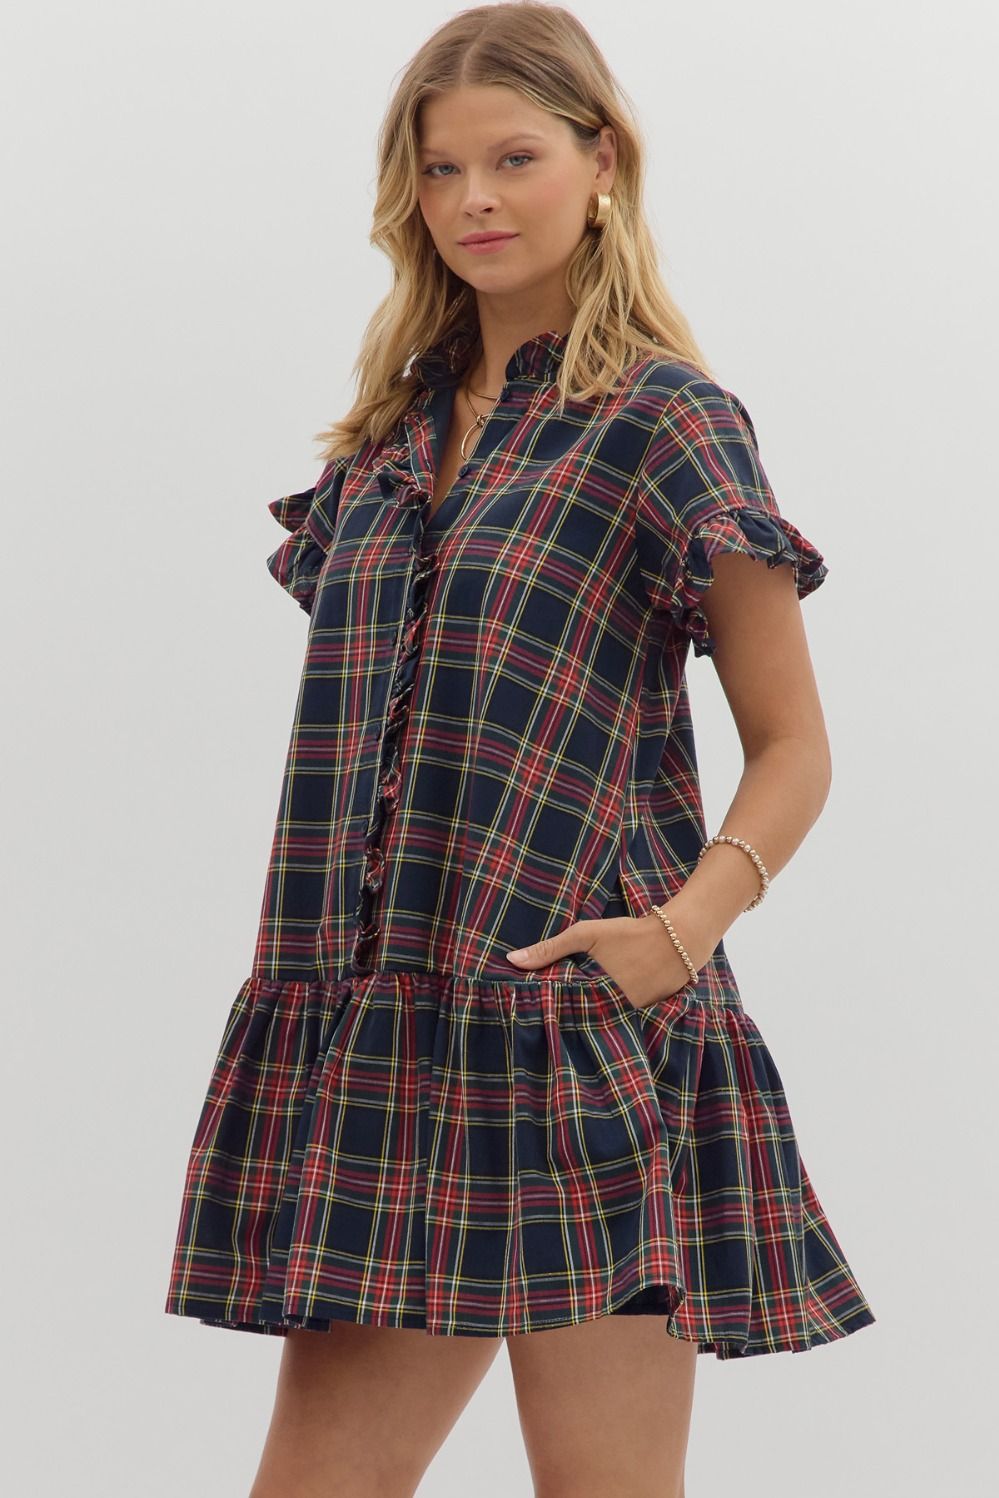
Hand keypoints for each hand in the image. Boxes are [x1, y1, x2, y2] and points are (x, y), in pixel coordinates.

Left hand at [504, 914, 695, 1010]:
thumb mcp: (586, 935)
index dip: (541, 1009)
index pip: (557, 1011)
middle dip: (560, 1017)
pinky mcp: (641, 1019)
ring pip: (595, 1022)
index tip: (524, 1009)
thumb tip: (511, 960)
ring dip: (581, 1018)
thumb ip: (549, 949)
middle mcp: (610, 1011)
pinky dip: (603, 1017)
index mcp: (593, 993)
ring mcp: (628, 1018)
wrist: (678, 941)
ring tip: (562, 1015)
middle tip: (539, 1015)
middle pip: (575, 1020)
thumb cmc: (627, 934)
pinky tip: (592, 1011)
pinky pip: (615, 1022)